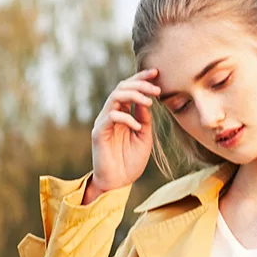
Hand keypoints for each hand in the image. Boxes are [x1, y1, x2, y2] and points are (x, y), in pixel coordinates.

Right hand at [88, 67, 161, 197]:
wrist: (118, 184)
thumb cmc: (130, 162)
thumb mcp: (144, 137)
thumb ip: (144, 119)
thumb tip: (147, 99)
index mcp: (123, 114)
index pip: (130, 89)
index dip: (142, 78)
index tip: (157, 73)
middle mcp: (112, 114)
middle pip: (122, 87)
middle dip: (140, 83)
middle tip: (156, 88)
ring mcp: (104, 122)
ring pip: (115, 96)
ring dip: (134, 95)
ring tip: (149, 102)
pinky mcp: (99, 132)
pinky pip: (111, 116)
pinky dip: (126, 118)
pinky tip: (137, 126)